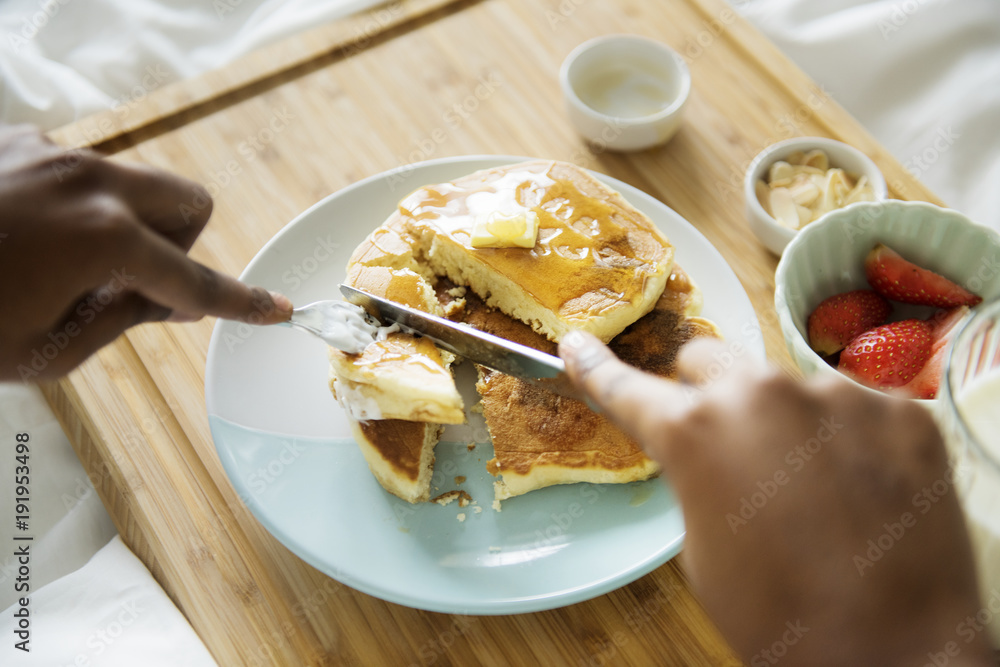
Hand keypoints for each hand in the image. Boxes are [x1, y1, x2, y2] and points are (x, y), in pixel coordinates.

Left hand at [0, 124, 291, 380]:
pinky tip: (28, 235)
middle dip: (177, 244)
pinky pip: (80, 172)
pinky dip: (76, 206)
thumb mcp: (45, 351)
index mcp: (103, 239)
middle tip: (134, 278)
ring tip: (61, 262)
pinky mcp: (18, 141)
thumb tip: (168, 301)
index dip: (241, 303)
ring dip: (122, 224)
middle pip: (188, 202)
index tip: (279, 309)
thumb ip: (121, 320)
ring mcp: (51, 154)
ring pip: (131, 185)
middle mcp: (87, 183)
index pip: (195, 281)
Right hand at [559, 331, 994, 665]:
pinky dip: (851, 440)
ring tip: (815, 489)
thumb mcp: (703, 549)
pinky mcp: (902, 413)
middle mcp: (762, 394)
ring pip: (790, 386)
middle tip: (728, 445)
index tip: (575, 344)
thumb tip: (716, 453)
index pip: (628, 387)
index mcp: (695, 432)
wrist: (893, 651)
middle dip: (707, 393)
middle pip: (711, 359)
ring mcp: (840, 396)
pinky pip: (859, 410)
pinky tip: (865, 491)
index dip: (597, 368)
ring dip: (787, 421)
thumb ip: (697, 478)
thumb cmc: (777, 615)